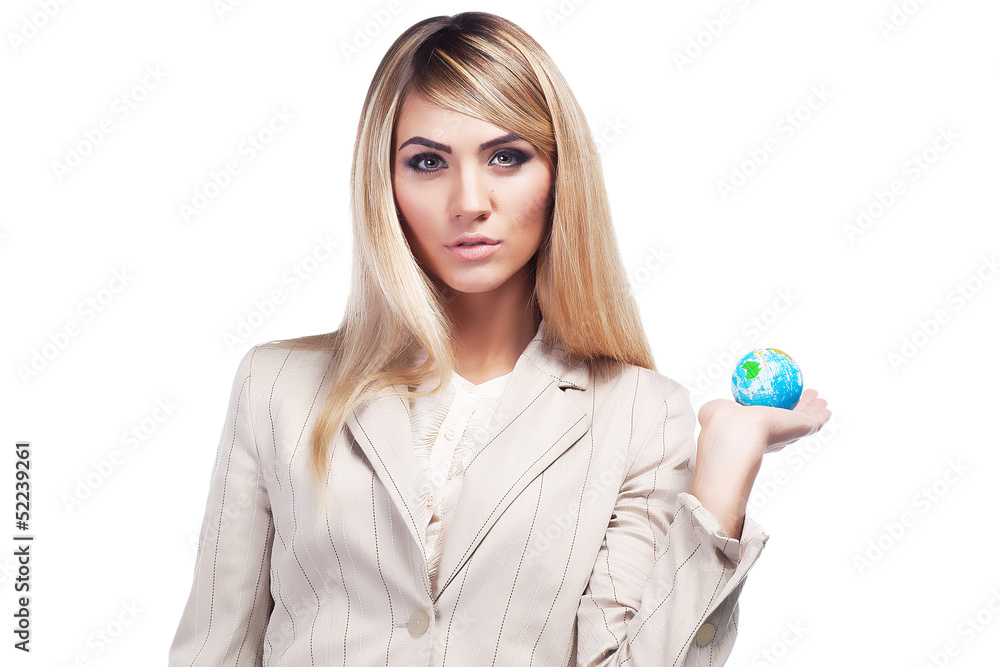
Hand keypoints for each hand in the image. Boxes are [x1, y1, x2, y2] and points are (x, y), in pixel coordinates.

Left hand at [689, 389, 831, 539]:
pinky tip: (826, 408)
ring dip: (811, 409)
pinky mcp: (799, 430)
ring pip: (802, 420)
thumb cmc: (721, 424)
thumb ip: (718, 407)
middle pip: (787, 420)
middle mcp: (770, 436)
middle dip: (796, 409)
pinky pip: (813, 422)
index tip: (777, 397)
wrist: (737, 436)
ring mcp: (785, 435)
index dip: (772, 410)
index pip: (764, 420)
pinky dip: (820, 415)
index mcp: (751, 433)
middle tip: (803, 395)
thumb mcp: (713, 411)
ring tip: (819, 398)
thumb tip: (720, 406)